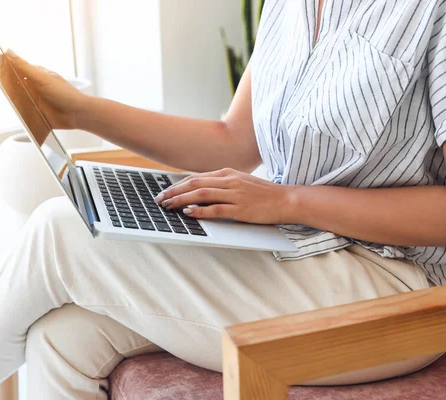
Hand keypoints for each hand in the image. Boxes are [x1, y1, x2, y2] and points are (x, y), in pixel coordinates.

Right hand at [0, 50, 85, 143]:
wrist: (78, 115)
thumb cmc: (65, 94)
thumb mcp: (43, 79)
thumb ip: (25, 67)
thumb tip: (9, 53)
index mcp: (36, 75)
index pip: (17, 68)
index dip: (6, 65)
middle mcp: (34, 87)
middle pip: (14, 83)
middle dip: (6, 80)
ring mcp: (34, 100)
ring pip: (16, 96)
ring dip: (11, 95)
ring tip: (6, 93)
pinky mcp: (35, 113)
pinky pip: (21, 110)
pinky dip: (16, 108)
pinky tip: (12, 106)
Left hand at [154, 168, 291, 224]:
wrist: (285, 199)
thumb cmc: (263, 194)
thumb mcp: (240, 182)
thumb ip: (222, 184)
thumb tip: (200, 190)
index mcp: (228, 173)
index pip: (196, 177)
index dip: (178, 185)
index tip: (165, 192)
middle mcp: (229, 181)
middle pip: (195, 183)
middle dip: (174, 192)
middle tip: (160, 200)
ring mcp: (235, 194)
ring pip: (201, 194)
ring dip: (182, 200)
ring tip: (168, 206)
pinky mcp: (240, 209)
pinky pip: (216, 209)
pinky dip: (200, 210)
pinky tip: (189, 213)